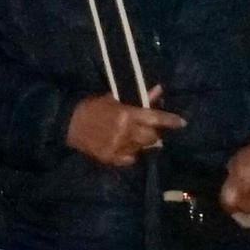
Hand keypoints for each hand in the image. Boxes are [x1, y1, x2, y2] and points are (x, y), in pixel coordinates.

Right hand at [65, 94, 185, 167]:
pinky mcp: (111, 158)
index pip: (156, 118)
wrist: (67, 124)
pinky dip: (130, 153)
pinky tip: (123, 146)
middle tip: (147, 129)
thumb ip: (139, 98)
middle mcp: (125, 132)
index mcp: (126, 115)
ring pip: (142, 149)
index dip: (171, 121)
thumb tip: (159, 89)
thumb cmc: (91, 107)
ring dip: (140, 143)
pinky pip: (130, 159)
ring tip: (131, 137)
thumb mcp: (114, 99)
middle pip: (152, 137)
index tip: (182, 123)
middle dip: (152, 133)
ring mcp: (118, 147)